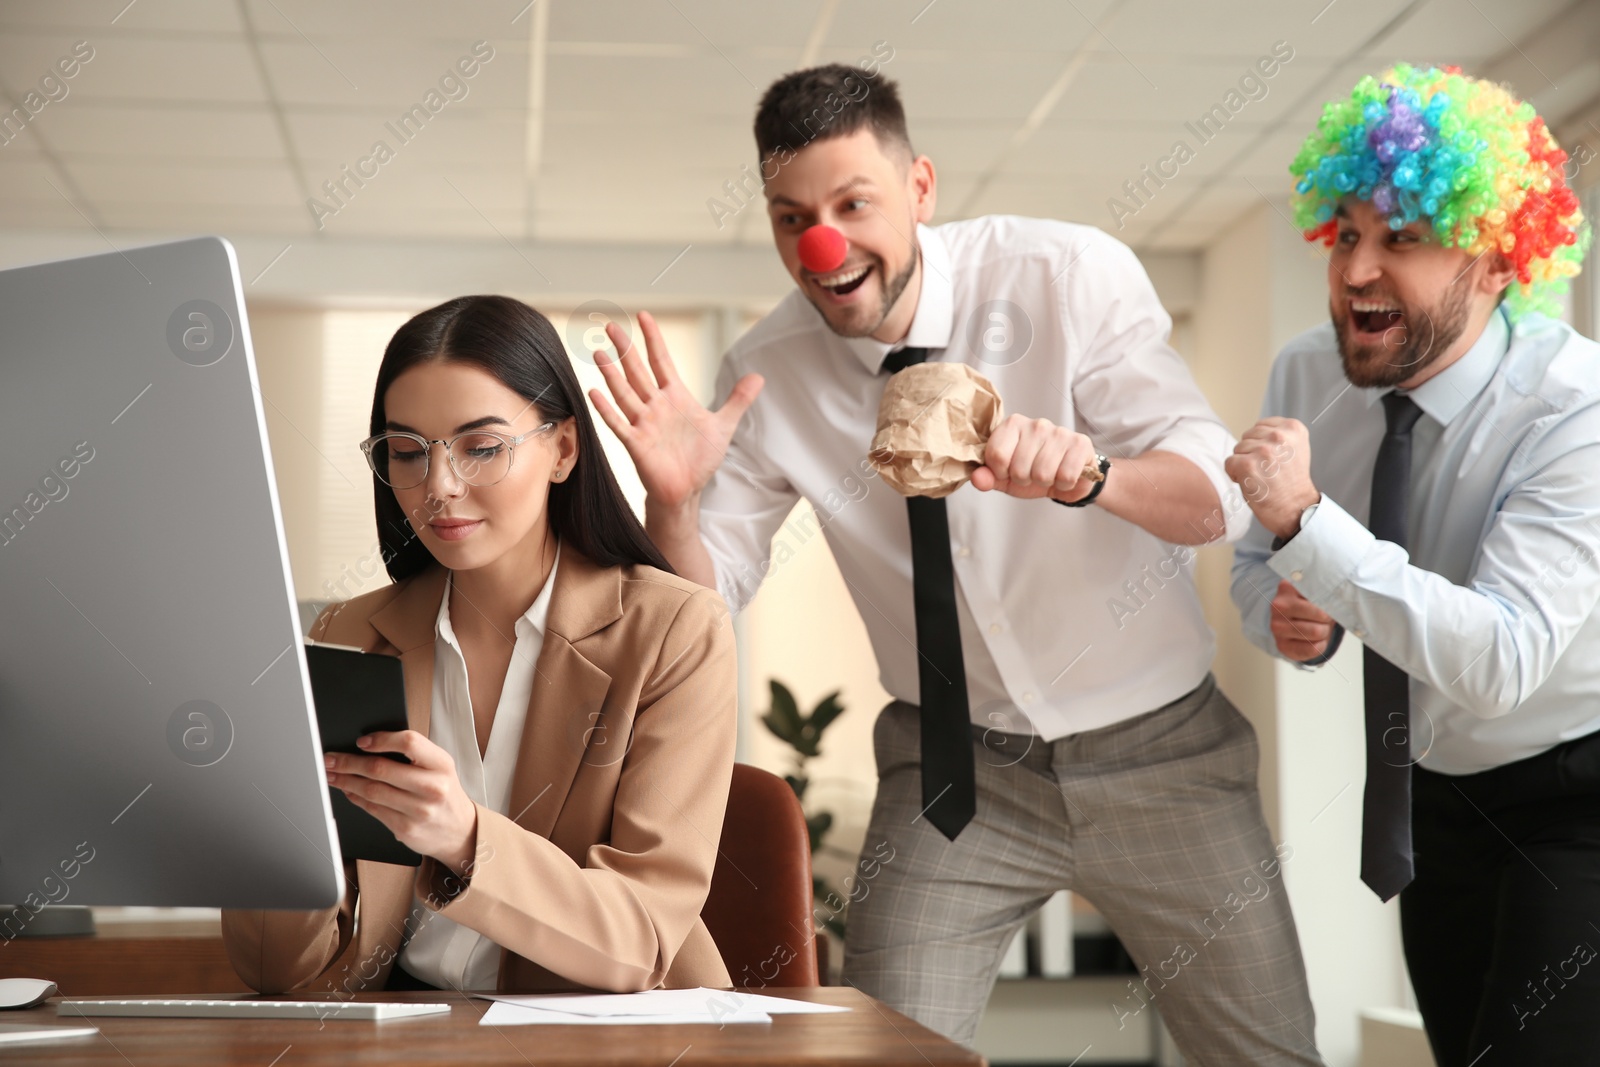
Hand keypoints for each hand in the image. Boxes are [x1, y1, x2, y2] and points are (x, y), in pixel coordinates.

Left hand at [324, 730, 477, 874]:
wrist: (459, 830)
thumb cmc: (444, 792)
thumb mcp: (439, 767)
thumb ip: (413, 755)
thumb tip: (368, 747)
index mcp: (441, 764)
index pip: (409, 742)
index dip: (381, 740)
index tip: (360, 741)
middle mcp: (432, 786)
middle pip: (381, 769)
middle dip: (349, 762)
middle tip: (331, 758)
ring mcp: (419, 810)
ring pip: (372, 790)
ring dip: (346, 781)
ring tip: (332, 774)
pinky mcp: (406, 828)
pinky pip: (373, 809)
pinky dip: (355, 798)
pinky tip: (348, 790)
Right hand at [588, 310, 763, 508]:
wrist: (688, 490)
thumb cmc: (700, 459)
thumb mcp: (724, 426)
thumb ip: (738, 400)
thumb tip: (758, 377)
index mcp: (676, 397)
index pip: (662, 361)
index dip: (654, 339)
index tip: (644, 316)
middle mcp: (656, 406)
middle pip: (637, 371)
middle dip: (625, 348)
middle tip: (611, 325)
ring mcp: (644, 423)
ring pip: (625, 393)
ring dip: (611, 374)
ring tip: (598, 352)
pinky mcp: (636, 443)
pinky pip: (619, 423)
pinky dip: (606, 409)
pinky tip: (595, 392)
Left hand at [972, 414, 1097, 501]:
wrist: (1066, 478)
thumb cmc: (1032, 472)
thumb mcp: (1005, 478)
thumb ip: (987, 477)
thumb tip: (977, 478)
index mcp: (1012, 425)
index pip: (996, 454)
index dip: (1001, 473)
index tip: (1009, 471)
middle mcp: (1036, 424)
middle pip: (1019, 468)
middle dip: (1024, 480)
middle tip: (1033, 474)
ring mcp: (1059, 432)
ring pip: (1042, 473)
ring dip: (1044, 482)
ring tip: (1048, 474)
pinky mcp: (1080, 443)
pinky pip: (1065, 476)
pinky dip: (1063, 484)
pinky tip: (1064, 474)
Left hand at [1224, 417, 1318, 540]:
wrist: (1295, 509)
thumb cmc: (1291, 482)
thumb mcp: (1294, 449)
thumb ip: (1277, 436)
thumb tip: (1252, 433)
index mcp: (1293, 428)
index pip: (1261, 425)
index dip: (1262, 444)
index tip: (1275, 460)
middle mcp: (1279, 436)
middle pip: (1248, 436)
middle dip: (1252, 453)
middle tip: (1269, 471)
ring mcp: (1263, 450)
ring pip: (1238, 449)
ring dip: (1244, 464)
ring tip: (1262, 477)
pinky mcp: (1247, 465)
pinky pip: (1229, 462)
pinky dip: (1234, 474)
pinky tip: (1251, 483)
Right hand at [1269, 579, 1336, 661]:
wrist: (1294, 624)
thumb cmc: (1309, 607)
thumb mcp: (1316, 593)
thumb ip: (1326, 592)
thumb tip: (1339, 601)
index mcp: (1287, 587)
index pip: (1319, 594)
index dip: (1330, 602)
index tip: (1329, 604)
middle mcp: (1278, 606)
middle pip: (1321, 615)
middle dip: (1328, 620)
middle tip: (1324, 619)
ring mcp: (1277, 626)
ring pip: (1316, 632)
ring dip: (1324, 632)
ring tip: (1319, 629)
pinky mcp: (1281, 645)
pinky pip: (1312, 648)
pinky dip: (1320, 646)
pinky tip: (1315, 641)